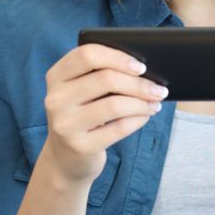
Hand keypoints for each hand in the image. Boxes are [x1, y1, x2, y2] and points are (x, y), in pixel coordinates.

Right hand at [39, 44, 166, 188]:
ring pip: (115, 104)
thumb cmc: (81, 115)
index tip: (140, 66)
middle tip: (159, 89)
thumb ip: (99, 75)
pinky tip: (145, 116)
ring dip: (142, 103)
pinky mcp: (80, 146)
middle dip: (139, 84)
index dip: (117, 57)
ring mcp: (66, 124)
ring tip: (155, 103)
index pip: (87, 55)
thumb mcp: (79, 92)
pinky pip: (119, 128)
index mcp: (56, 76)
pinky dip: (138, 120)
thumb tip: (141, 69)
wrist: (65, 158)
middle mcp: (55, 99)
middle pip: (106, 79)